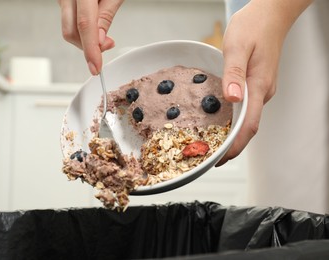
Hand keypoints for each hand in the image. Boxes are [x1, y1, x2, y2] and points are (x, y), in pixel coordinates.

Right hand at [59, 0, 123, 74]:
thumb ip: (106, 16)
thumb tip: (100, 41)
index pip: (84, 25)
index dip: (90, 50)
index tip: (96, 67)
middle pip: (71, 32)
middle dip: (88, 47)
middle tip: (107, 44)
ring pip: (69, 30)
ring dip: (86, 39)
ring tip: (103, 33)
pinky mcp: (64, 4)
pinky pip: (70, 22)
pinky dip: (82, 31)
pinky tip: (95, 27)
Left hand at [217, 0, 311, 165]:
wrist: (271, 14)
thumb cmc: (254, 26)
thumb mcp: (237, 46)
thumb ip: (234, 74)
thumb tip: (232, 98)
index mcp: (258, 85)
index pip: (248, 124)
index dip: (235, 145)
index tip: (222, 159)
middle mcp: (263, 91)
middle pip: (248, 127)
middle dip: (232, 145)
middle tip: (211, 157)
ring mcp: (262, 89)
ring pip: (247, 118)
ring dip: (232, 134)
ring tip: (214, 145)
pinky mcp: (257, 85)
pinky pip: (247, 108)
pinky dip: (234, 120)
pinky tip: (222, 122)